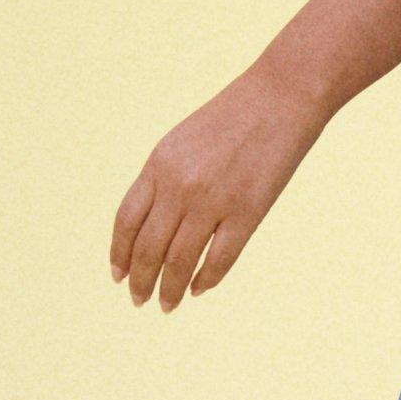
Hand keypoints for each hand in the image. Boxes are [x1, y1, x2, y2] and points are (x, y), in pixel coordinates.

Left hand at [111, 66, 321, 310]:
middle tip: (139, 300)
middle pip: (149, 248)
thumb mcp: (183, 141)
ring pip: (180, 261)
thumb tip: (151, 224)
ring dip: (169, 289)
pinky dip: (205, 279)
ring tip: (166, 304)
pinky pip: (220, 259)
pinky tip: (199, 288)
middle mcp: (180, 185)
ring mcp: (214, 201)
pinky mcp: (248, 212)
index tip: (118, 276)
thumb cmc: (233, 116)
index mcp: (160, 164)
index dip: (120, 254)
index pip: (127, 221)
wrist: (282, 96)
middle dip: (140, 280)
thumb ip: (164, 178)